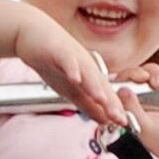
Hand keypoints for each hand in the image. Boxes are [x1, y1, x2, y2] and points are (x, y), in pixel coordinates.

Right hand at [7, 16, 131, 127]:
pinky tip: (75, 78)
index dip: (114, 110)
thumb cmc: (52, 61)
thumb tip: (104, 120)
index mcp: (89, 76)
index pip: (105, 96)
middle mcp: (85, 67)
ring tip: (102, 100)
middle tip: (120, 117)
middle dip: (110, 102)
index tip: (125, 125)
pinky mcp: (58, 50)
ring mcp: (73, 57)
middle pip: (100, 86)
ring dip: (94, 87)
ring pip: (87, 73)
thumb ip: (86, 103)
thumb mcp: (70, 88)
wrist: (32, 34)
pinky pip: (66, 60)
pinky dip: (71, 69)